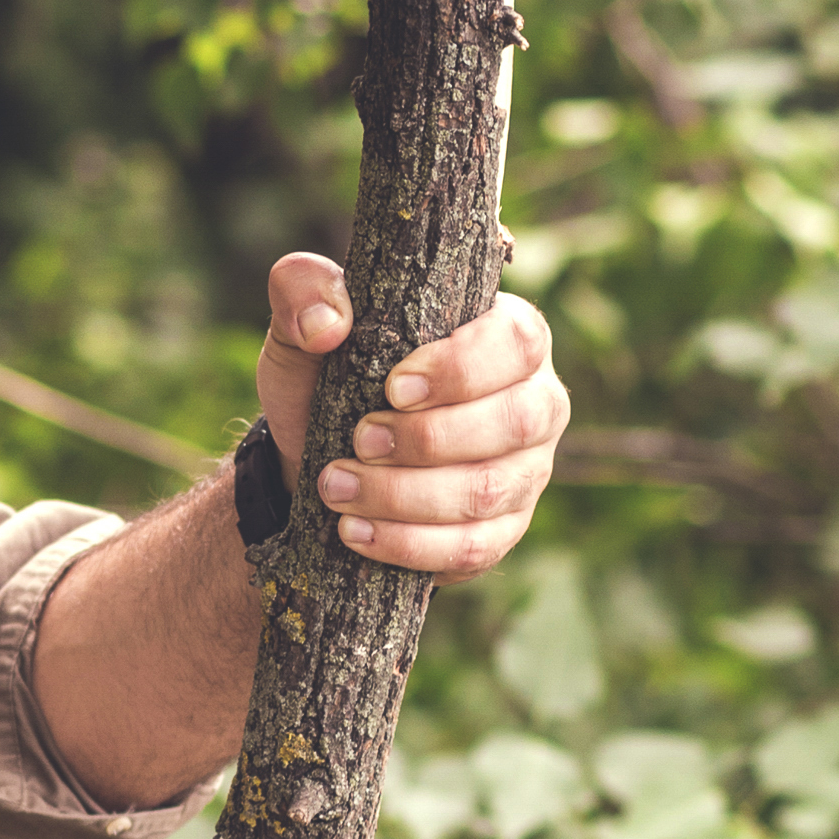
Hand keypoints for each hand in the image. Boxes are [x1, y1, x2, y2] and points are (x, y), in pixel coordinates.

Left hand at [253, 251, 568, 578]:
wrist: (320, 463)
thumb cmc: (328, 383)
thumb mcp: (304, 332)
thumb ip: (303, 293)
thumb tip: (327, 322)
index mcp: (507, 335)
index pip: (517, 341)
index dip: (462, 368)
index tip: (393, 388)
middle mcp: (534, 400)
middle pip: (516, 420)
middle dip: (429, 438)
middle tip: (360, 440)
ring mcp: (528, 470)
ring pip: (490, 489)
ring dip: (406, 495)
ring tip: (337, 487)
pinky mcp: (506, 528)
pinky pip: (474, 545)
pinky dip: (410, 543)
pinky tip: (355, 531)